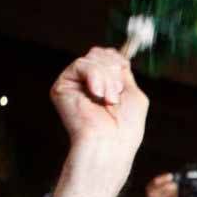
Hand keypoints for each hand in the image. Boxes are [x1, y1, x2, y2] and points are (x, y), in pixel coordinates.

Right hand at [50, 47, 149, 196]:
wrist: (111, 142)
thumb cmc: (126, 127)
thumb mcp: (134, 94)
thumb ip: (124, 73)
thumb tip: (116, 56)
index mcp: (103, 85)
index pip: (107, 56)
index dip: (117, 59)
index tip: (124, 69)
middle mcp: (86, 83)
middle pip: (100, 53)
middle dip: (114, 71)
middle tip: (116, 96)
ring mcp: (74, 84)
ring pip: (92, 59)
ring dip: (107, 78)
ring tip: (109, 100)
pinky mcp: (62, 86)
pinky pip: (81, 64)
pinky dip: (95, 77)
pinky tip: (98, 95)